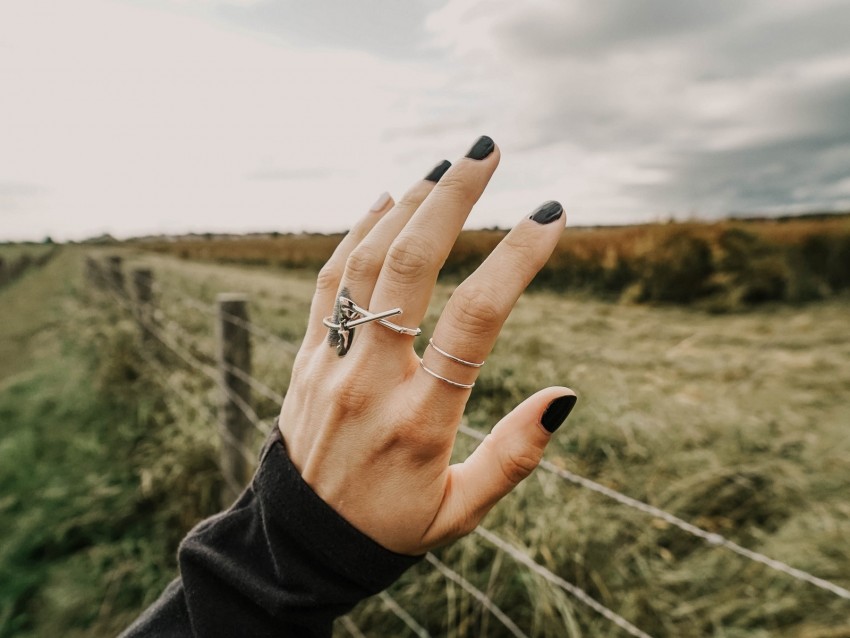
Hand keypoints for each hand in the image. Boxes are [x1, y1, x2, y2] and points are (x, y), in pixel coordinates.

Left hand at [278, 136, 576, 554]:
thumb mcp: (462, 511)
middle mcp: (372, 380)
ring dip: (407, 206)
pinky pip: (329, 282)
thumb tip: (564, 397)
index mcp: (421, 419)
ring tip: (445, 167)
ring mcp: (331, 363)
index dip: (517, 260)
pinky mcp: (306, 358)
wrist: (299, 544)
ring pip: (366, 263)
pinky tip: (385, 202)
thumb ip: (514, 456)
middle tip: (488, 152)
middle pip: (411, 266)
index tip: (550, 217)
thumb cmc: (389, 528)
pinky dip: (356, 235)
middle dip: (453, 199)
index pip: (476, 320)